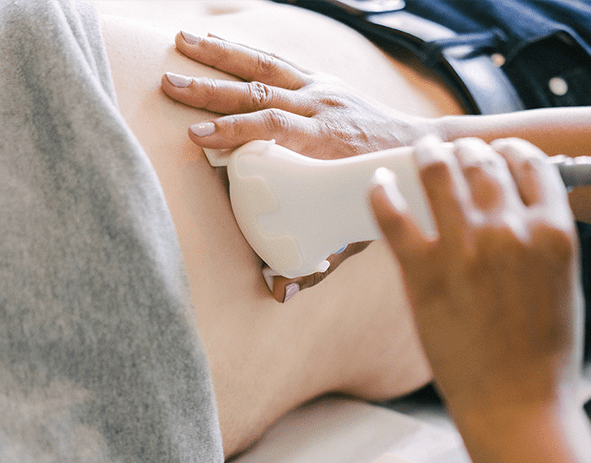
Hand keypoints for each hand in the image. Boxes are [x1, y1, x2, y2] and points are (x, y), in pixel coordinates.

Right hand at [161, 31, 432, 298]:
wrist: (421, 147)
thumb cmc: (385, 193)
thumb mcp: (356, 232)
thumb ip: (318, 264)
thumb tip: (279, 293)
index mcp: (328, 143)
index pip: (274, 129)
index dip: (236, 131)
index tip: (199, 136)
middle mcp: (323, 110)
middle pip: (260, 94)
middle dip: (212, 90)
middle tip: (169, 84)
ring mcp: (322, 91)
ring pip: (264, 68)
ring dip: (220, 56)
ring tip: (179, 41)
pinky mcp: (321, 81)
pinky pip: (276, 62)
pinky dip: (243, 51)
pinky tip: (213, 42)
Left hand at [370, 137, 581, 421]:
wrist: (517, 405)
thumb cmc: (545, 356)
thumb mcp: (565, 286)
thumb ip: (545, 241)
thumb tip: (524, 211)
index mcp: (553, 232)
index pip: (530, 163)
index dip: (510, 150)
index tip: (497, 151)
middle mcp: (510, 230)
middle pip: (482, 160)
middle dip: (469, 150)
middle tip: (455, 152)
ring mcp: (464, 249)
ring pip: (438, 172)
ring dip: (428, 154)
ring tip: (421, 153)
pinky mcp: (422, 272)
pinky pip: (393, 214)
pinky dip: (382, 191)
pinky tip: (378, 184)